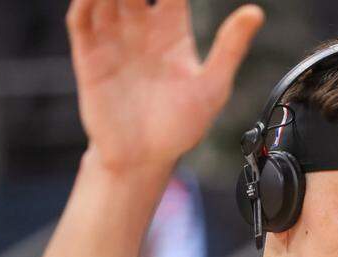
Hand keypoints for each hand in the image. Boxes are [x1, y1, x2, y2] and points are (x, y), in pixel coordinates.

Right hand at [66, 0, 263, 171]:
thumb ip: (230, 47)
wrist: (145, 159)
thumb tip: (255, 12)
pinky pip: (82, 19)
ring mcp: (113, 40)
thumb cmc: (181, 126)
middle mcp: (140, 28)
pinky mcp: (89, 56)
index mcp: (172, 30)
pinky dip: (86, 1)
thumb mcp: (213, 86)